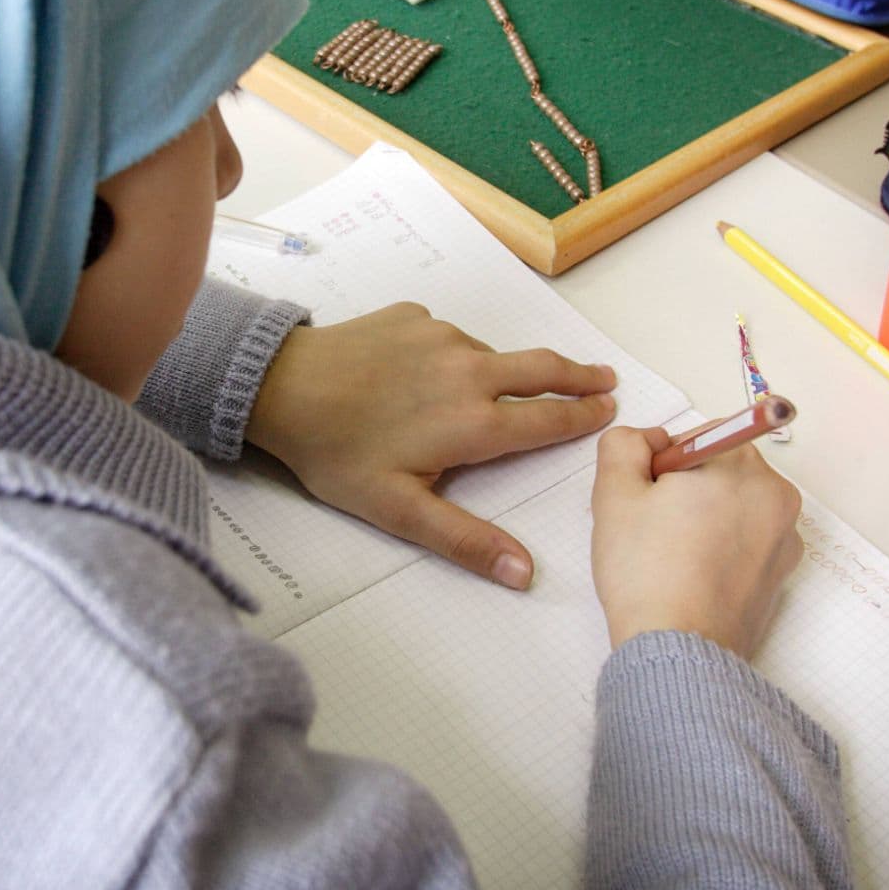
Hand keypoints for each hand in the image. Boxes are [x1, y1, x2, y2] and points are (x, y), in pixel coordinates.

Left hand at [246, 302, 616, 589]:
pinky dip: (454, 355)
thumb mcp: (399, 512)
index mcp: (474, 421)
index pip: (547, 420)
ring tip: (504, 387)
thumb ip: (465, 540)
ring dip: (507, 370)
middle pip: (541, 368)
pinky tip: (430, 373)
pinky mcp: (413, 316)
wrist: (280, 384)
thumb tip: (525, 573)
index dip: (582, 418)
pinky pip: (448, 337)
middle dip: (578, 375)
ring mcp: (441, 336)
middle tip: (603, 379)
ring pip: (491, 355)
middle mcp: (470, 370)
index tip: (608, 411)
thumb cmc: (337, 453)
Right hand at [589, 425, 801, 658]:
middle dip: (686, 488)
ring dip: (705, 516)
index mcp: (738, 462)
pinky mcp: (783, 571)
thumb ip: (624, 444)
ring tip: (672, 556)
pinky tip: (694, 575)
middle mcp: (774, 491)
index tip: (647, 498)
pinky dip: (724, 547)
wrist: (679, 648)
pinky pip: (749, 540)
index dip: (660, 465)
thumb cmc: (646, 573)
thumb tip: (646, 441)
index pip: (694, 437)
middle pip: (719, 467)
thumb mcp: (613, 493)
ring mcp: (785, 535)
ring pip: (734, 504)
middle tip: (654, 527)